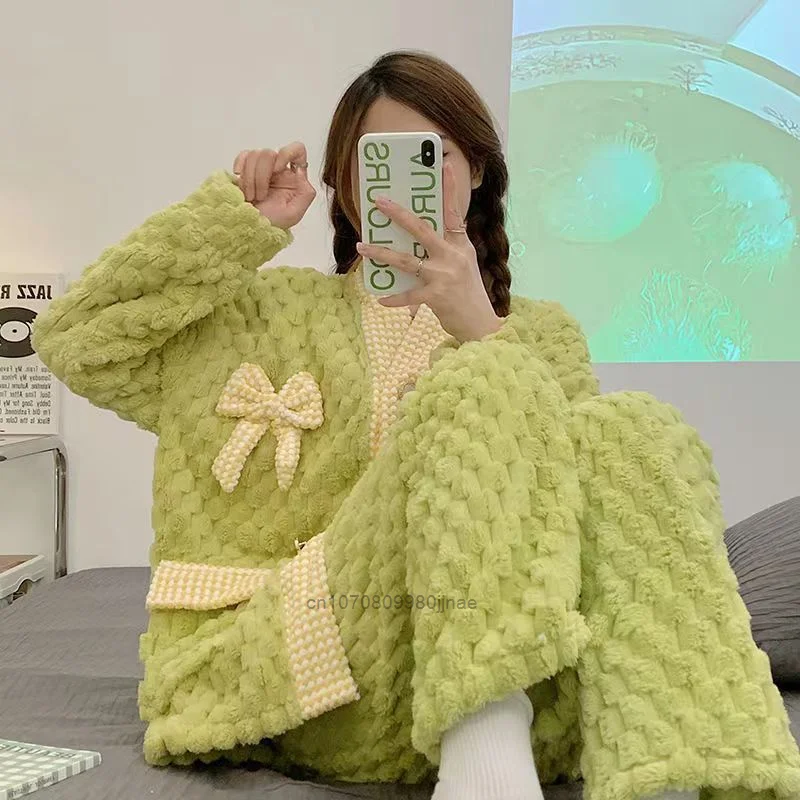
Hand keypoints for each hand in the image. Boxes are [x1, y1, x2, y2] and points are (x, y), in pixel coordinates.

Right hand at [233, 144, 315, 229]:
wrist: (250, 229)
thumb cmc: (272, 224)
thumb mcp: (295, 213)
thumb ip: (306, 193)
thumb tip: (300, 172)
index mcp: (293, 177)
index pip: (297, 150)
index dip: (286, 153)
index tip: (276, 170)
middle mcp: (279, 169)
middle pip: (269, 153)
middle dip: (261, 177)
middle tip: (260, 197)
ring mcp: (262, 168)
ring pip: (255, 155)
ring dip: (250, 179)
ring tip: (250, 197)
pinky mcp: (246, 168)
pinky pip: (244, 156)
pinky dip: (241, 168)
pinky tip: (240, 181)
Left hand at [355, 163, 501, 342]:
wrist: (480, 324)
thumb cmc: (468, 293)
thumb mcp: (463, 265)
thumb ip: (445, 251)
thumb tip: (414, 242)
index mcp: (461, 245)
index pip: (454, 212)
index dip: (449, 188)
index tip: (443, 165)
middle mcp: (452, 256)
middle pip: (421, 229)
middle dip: (398, 214)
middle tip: (379, 202)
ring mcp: (444, 276)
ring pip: (405, 260)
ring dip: (381, 253)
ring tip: (362, 247)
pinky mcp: (436, 296)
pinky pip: (407, 295)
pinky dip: (393, 298)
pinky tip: (380, 299)